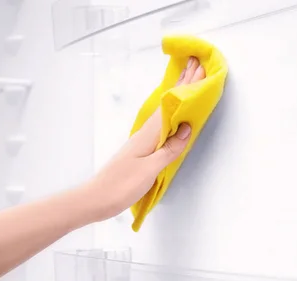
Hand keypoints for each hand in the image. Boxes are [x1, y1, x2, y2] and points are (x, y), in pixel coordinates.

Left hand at [86, 56, 205, 220]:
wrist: (97, 199)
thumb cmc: (121, 186)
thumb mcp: (149, 169)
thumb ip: (169, 149)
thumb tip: (187, 129)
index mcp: (148, 135)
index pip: (171, 106)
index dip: (186, 87)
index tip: (200, 68)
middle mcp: (145, 134)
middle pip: (168, 105)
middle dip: (183, 85)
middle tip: (196, 64)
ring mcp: (142, 142)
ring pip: (165, 113)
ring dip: (177, 97)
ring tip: (188, 82)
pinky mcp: (140, 152)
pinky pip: (160, 126)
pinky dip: (170, 115)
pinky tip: (172, 116)